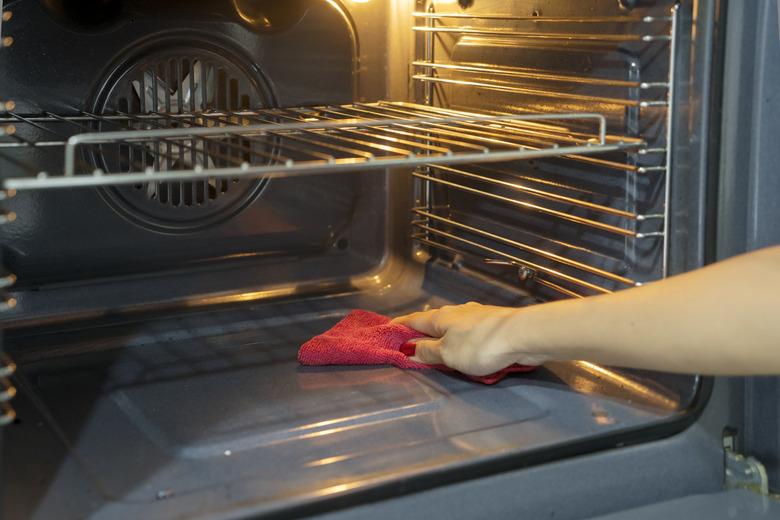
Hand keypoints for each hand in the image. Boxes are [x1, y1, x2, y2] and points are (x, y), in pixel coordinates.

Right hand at [393, 302, 546, 375]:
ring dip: (442, 333)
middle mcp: (456, 312)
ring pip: (451, 323)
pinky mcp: (491, 322)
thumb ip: (428, 352)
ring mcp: (475, 314)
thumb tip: (408, 348)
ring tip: (437, 344)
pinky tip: (464, 343)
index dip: (399, 326)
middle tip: (411, 341)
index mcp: (440, 318)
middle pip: (432, 320)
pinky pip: (467, 329)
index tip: (387, 329)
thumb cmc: (481, 345)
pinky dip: (459, 336)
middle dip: (421, 329)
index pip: (413, 320)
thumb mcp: (448, 354)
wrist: (522, 334)